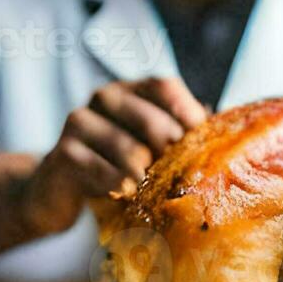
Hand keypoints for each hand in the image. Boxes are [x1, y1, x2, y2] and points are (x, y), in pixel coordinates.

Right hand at [17, 77, 207, 235]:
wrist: (57, 191)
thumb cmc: (116, 167)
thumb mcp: (150, 149)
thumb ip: (181, 138)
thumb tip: (225, 137)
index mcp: (132, 90)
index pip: (165, 86)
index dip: (187, 114)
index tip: (201, 145)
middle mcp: (105, 97)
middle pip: (152, 120)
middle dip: (170, 156)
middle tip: (177, 180)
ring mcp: (80, 122)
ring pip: (131, 151)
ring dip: (146, 179)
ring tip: (148, 193)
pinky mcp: (64, 152)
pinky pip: (103, 172)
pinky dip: (119, 187)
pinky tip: (124, 195)